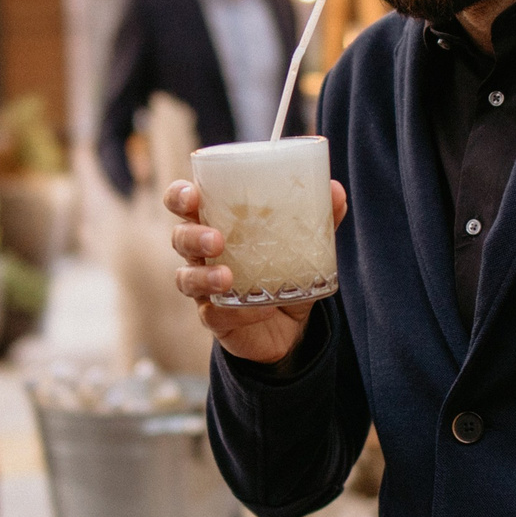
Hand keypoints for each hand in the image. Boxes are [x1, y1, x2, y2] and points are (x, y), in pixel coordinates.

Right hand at [164, 177, 349, 368]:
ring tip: (227, 277)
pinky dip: (235, 312)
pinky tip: (257, 310)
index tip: (192, 195)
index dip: (179, 196)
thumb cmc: (285, 270)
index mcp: (216, 223)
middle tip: (216, 239)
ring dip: (203, 276)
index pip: (183, 203)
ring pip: (185, 278)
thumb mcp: (304, 245)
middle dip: (191, 236)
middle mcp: (202, 254)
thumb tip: (336, 190)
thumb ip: (319, 218)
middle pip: (179, 238)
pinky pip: (213, 314)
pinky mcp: (215, 318)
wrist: (291, 326)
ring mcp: (204, 288)